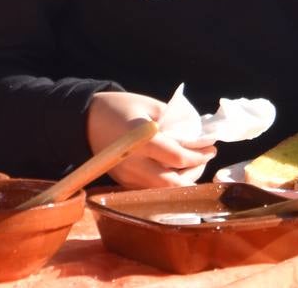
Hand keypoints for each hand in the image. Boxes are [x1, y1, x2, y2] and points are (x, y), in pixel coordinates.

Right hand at [84, 90, 215, 188]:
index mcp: (142, 141)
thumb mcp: (151, 106)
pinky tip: (176, 169)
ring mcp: (127, 177)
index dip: (199, 156)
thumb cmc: (121, 108)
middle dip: (194, 173)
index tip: (212, 147)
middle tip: (204, 158)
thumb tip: (197, 135)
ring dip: (183, 180)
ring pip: (163, 190)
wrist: (85, 121)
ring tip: (193, 163)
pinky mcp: (123, 183)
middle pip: (172, 183)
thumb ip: (174, 121)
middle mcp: (134, 164)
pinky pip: (151, 189)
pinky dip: (168, 182)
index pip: (177, 157)